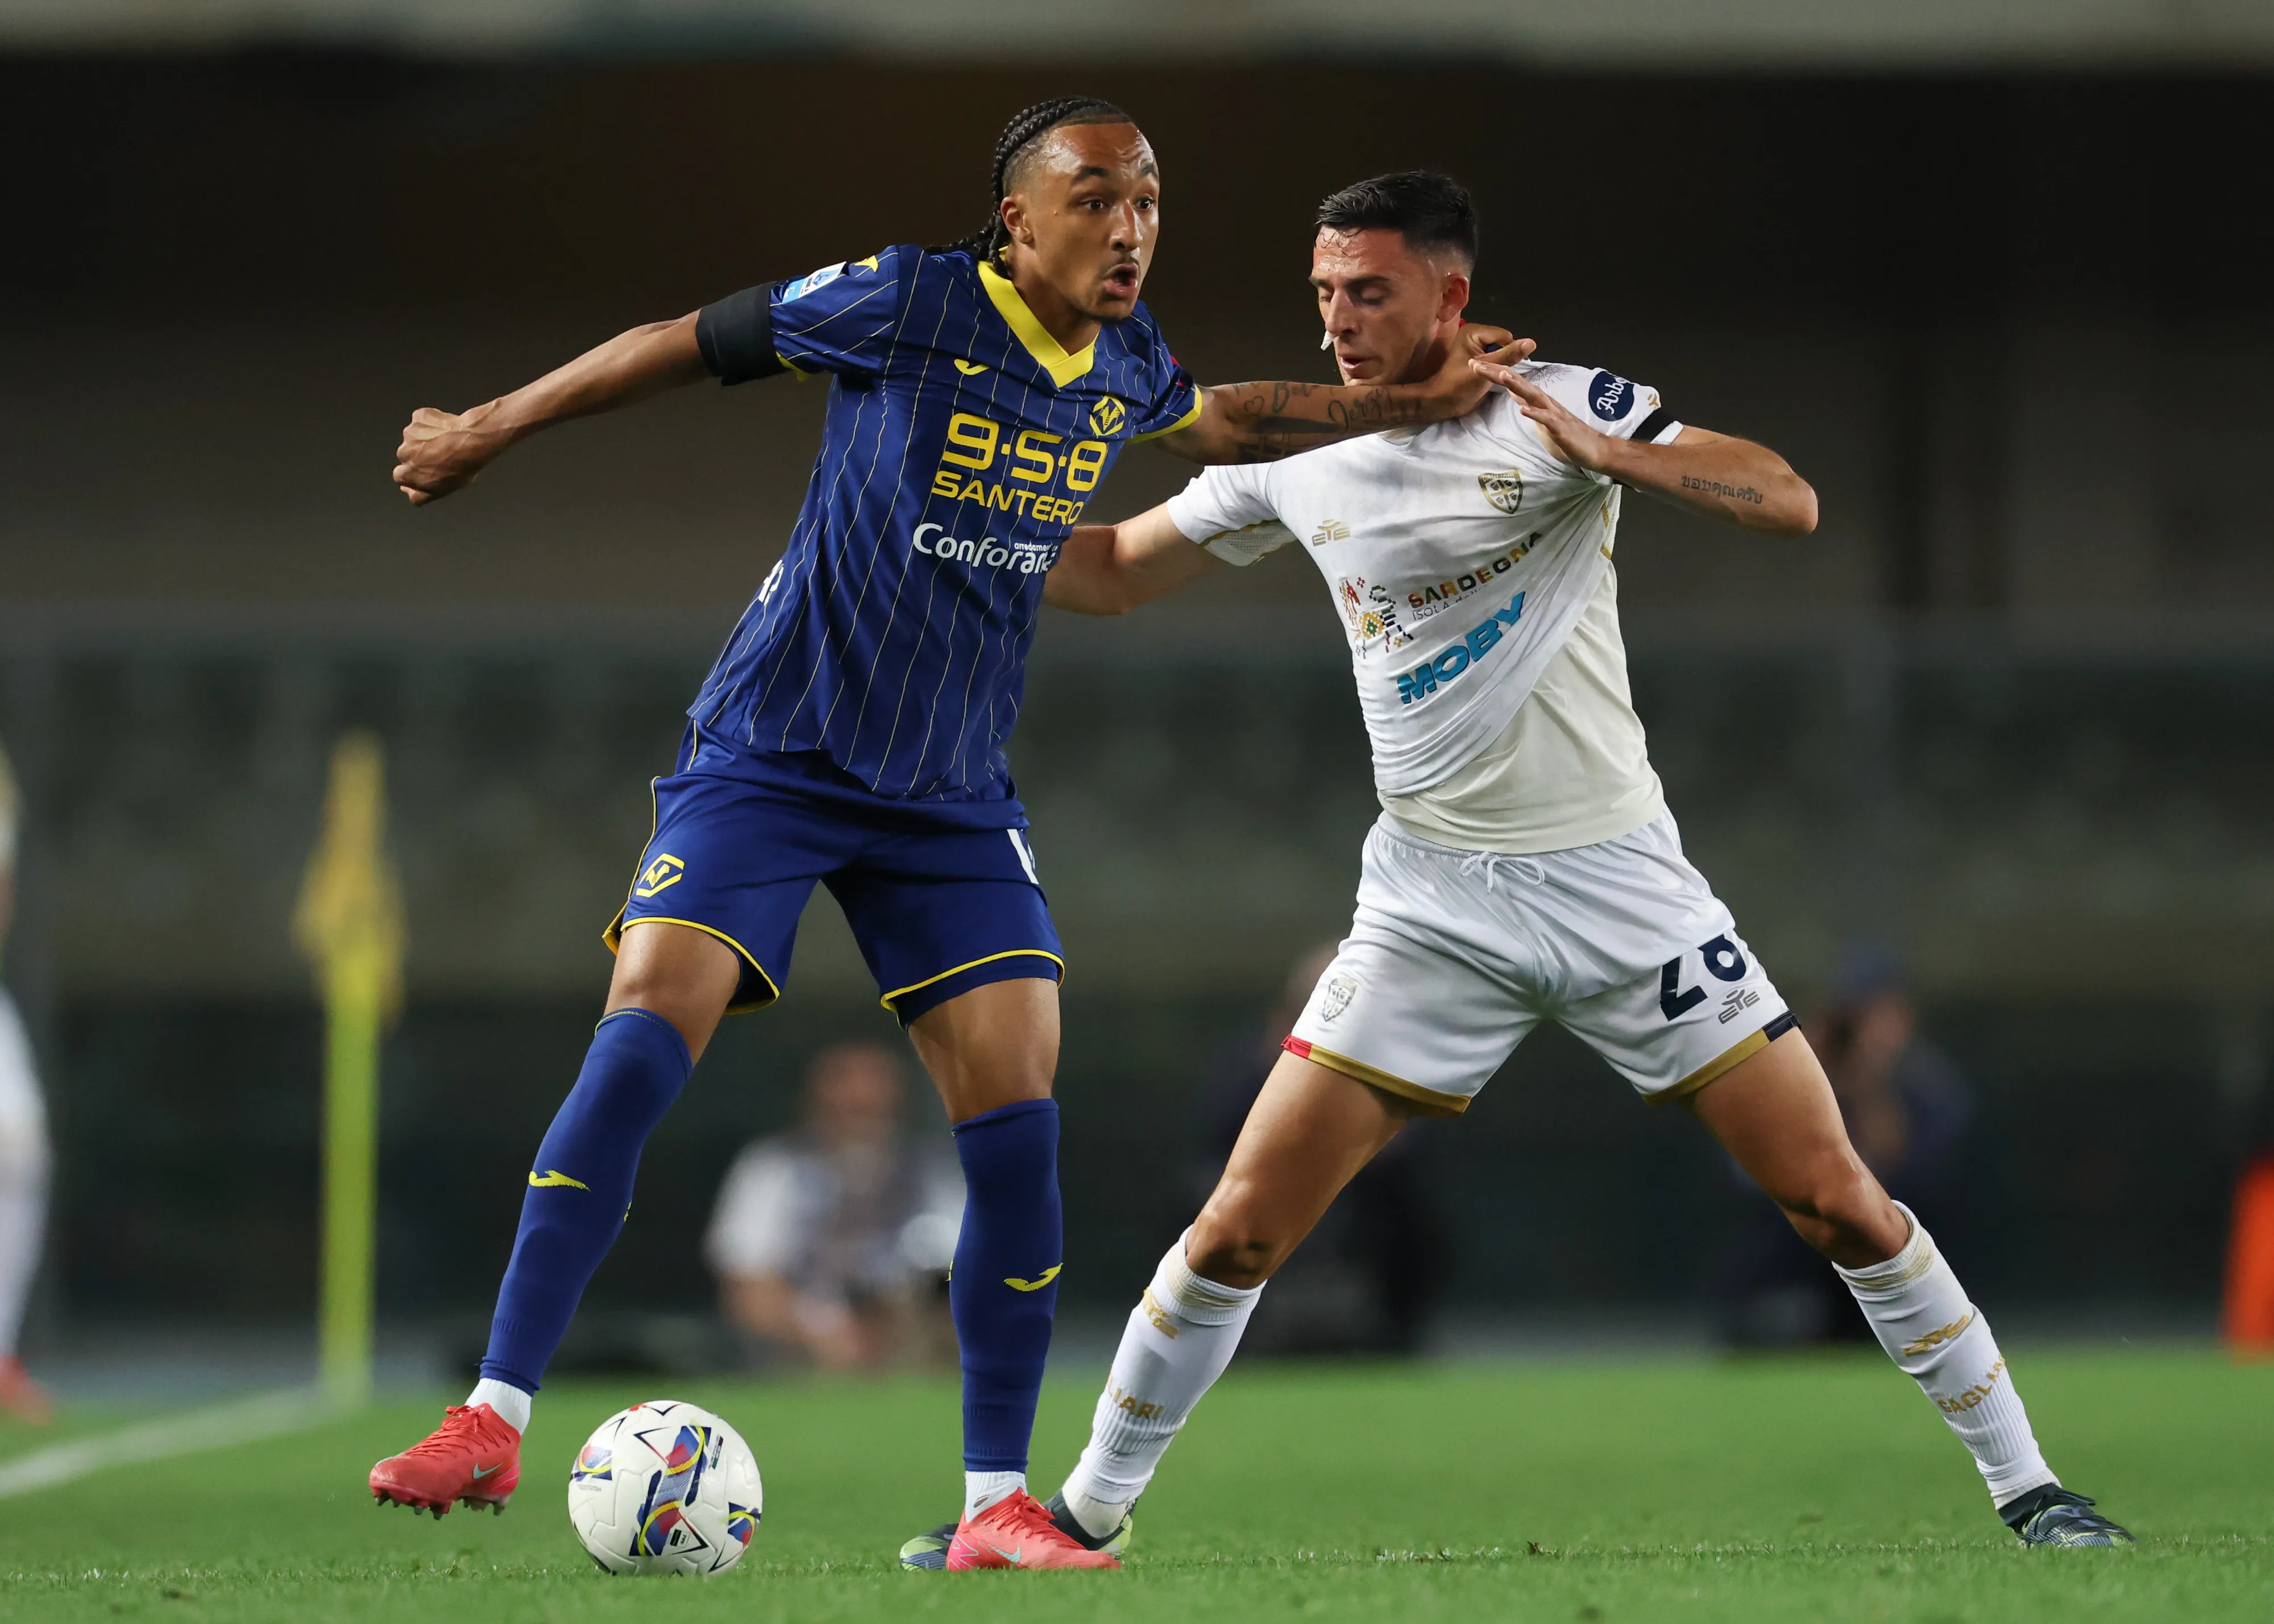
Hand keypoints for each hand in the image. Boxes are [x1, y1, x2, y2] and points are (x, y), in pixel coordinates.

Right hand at [392, 404, 508, 505]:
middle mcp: (403, 453)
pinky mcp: (418, 417)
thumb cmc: (460, 468)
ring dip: (424, 439)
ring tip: (445, 442)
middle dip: (418, 455)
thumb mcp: (441, 491)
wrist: (471, 441)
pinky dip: (431, 424)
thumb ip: (421, 494)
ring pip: (413, 438)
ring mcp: (409, 434)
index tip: (427, 469)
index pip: (401, 475)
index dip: (414, 473)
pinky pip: (422, 421)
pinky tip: (445, 429)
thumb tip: (409, 491)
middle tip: (438, 455)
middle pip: (406, 455)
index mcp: (405, 474)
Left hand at [1410, 327, 1532, 422]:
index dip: (1507, 353)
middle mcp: (1475, 334)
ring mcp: (1476, 346)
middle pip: (1504, 343)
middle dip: (1503, 359)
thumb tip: (1532, 342)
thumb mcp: (1486, 369)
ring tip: (1490, 377)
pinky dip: (1497, 369)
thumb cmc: (1459, 386)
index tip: (1498, 369)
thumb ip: (1509, 355)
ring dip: (1501, 365)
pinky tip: (1489, 378)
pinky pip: (1496, 359)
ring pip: (1502, 352)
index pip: (1506, 336)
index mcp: (1474, 331)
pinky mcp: (1478, 358)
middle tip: (1493, 374)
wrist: (1442, 403)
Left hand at [1470, 358, 1611, 470]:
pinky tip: (1523, 409)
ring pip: (1533, 396)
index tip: (1473, 365)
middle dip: (1497, 372)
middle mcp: (1545, 403)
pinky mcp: (1560, 428)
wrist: (1594, 450)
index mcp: (1538, 402)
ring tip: (1502, 374)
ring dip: (1517, 385)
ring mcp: (1553, 414)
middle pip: (1518, 383)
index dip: (1493, 374)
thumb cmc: (1567, 437)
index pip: (1513, 384)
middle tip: (1476, 363)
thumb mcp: (1542, 421)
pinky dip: (1535, 414)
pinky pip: (1546, 420)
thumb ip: (1529, 407)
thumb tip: (1516, 397)